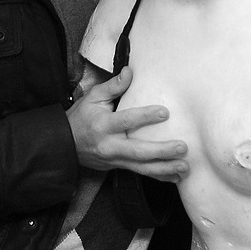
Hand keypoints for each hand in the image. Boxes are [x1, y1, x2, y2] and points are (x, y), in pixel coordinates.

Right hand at [66, 66, 188, 181]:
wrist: (65, 144)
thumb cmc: (82, 118)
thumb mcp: (93, 98)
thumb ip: (114, 86)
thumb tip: (130, 72)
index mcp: (104, 125)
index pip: (127, 120)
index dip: (145, 117)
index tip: (165, 112)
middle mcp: (110, 145)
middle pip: (138, 151)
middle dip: (161, 151)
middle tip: (181, 147)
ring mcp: (115, 160)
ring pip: (142, 167)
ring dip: (165, 168)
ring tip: (184, 166)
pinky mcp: (119, 168)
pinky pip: (141, 174)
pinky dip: (160, 176)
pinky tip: (176, 176)